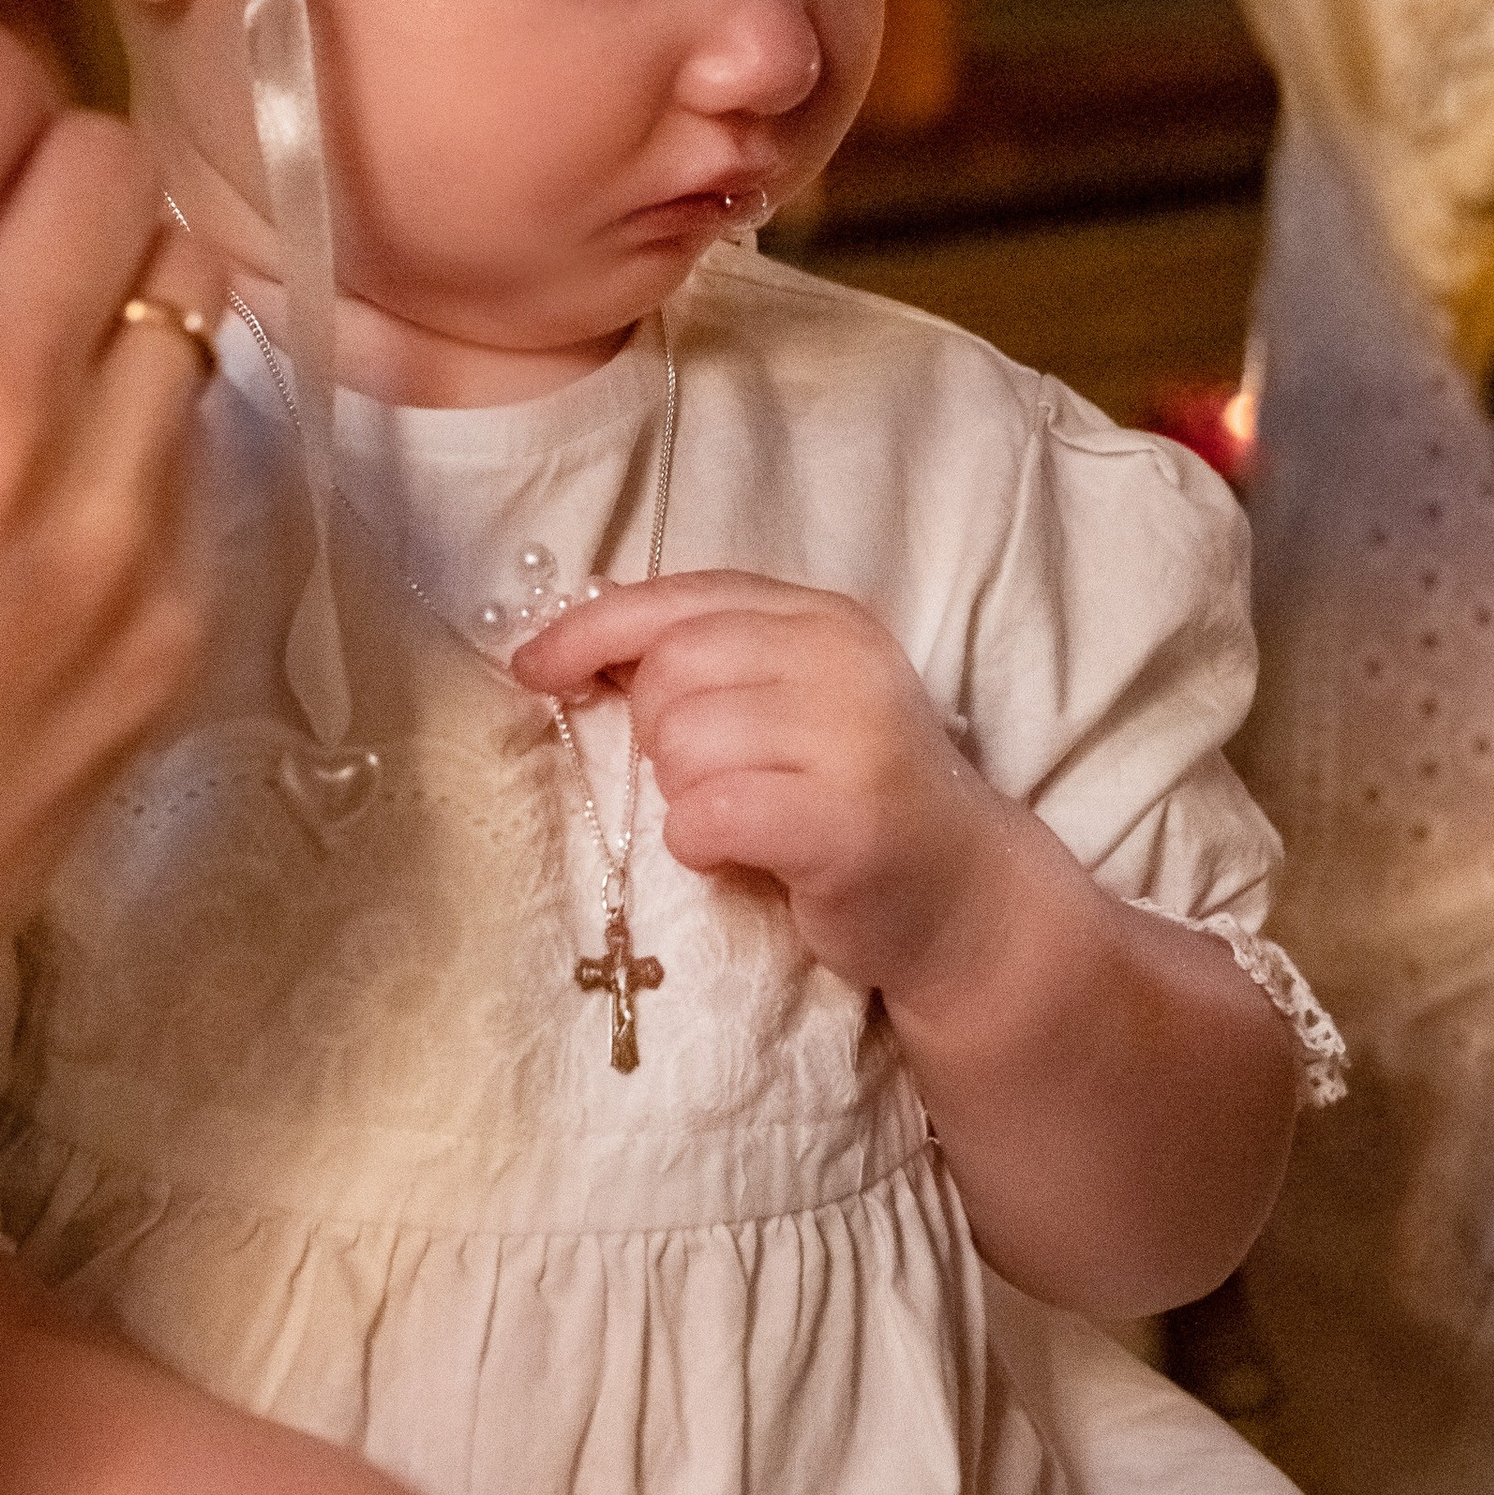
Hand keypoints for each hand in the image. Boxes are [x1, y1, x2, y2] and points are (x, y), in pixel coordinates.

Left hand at [513, 572, 1027, 1010]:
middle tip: (704, 778)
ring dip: (681, 795)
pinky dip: (697, 841)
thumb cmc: (851, 798)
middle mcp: (843, 660)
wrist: (962, 897)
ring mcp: (852, 738)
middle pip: (670, 669)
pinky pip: (710, 814)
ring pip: (682, 744)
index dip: (591, 630)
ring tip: (736, 817)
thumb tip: (573, 644)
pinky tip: (733, 852)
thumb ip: (708, 660)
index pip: (678, 597)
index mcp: (823, 616)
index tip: (531, 669)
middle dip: (654, 732)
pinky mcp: (845, 822)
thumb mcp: (793, 701)